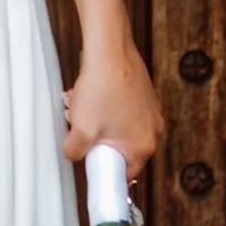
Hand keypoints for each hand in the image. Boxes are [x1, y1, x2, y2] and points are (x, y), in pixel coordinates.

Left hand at [63, 37, 165, 183]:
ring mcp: (149, 111)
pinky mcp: (143, 95)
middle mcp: (152, 130)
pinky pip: (121, 109)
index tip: (89, 162)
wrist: (111, 51)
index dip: (102, 168)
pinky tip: (85, 93)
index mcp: (143, 146)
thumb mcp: (80, 130)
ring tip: (76, 105)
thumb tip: (73, 153)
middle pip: (117, 147)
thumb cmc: (102, 89)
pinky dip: (103, 106)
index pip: (123, 173)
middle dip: (92, 138)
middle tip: (76, 128)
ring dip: (93, 119)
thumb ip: (74, 151)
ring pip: (116, 125)